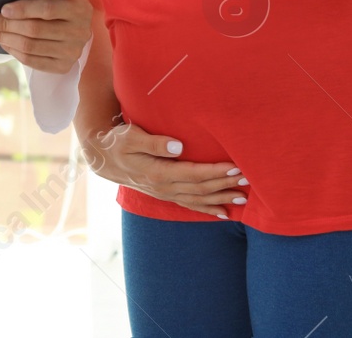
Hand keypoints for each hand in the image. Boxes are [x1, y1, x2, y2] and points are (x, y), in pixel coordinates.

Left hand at [0, 0, 91, 73]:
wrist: (76, 32)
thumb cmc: (63, 6)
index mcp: (79, 8)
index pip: (47, 9)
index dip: (24, 9)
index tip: (3, 9)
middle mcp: (79, 32)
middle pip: (34, 30)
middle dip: (5, 25)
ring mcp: (71, 51)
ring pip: (30, 47)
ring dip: (4, 38)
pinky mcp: (63, 66)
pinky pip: (32, 61)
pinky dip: (13, 51)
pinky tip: (2, 42)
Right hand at [79, 121, 246, 219]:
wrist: (103, 158)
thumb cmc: (118, 142)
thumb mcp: (131, 136)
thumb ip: (154, 142)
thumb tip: (177, 145)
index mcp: (157, 172)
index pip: (193, 174)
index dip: (215, 172)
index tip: (235, 166)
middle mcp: (163, 187)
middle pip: (200, 188)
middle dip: (225, 184)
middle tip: (248, 180)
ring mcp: (164, 194)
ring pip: (198, 199)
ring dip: (221, 199)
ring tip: (243, 198)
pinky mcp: (165, 195)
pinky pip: (189, 205)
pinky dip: (208, 210)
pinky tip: (224, 214)